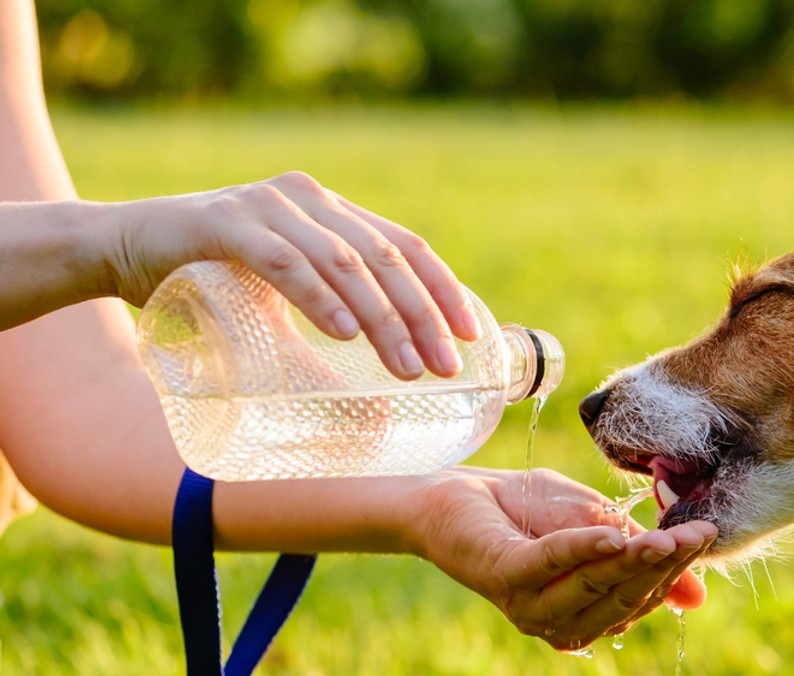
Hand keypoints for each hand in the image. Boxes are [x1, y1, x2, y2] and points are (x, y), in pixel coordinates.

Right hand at [98, 171, 476, 378]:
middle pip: (386, 257)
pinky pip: (285, 261)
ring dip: (382, 318)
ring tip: (406, 366)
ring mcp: (268, 206)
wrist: (118, 250)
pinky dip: (319, 298)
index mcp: (332, 213)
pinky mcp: (225, 224)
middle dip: (423, 316)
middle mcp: (309, 201)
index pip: (406, 246)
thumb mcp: (283, 308)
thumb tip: (384, 407)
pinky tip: (346, 334)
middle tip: (444, 367)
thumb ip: (330, 329)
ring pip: (345, 262)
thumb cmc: (208, 284)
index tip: (471, 338)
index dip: (444, 290)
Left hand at [412, 467, 715, 650]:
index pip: (640, 597)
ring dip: (632, 561)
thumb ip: (637, 553)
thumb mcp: (593, 523)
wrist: (455, 491)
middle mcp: (557, 620)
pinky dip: (583, 548)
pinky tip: (612, 535)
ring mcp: (528, 601)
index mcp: (583, 612)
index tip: (706, 535)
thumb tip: (698, 597)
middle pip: (623, 597)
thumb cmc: (524, 507)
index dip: (675, 569)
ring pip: (593, 586)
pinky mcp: (504, 573)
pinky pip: (551, 564)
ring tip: (667, 539)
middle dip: (664, 566)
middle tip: (698, 534)